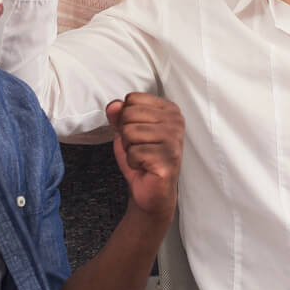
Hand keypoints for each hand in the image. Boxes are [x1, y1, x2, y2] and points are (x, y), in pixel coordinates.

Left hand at [107, 93, 182, 221]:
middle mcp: (176, 121)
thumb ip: (118, 115)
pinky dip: (133, 162)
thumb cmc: (142, 158)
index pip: (133, 98)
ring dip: (129, 148)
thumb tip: (114, 105)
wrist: (151, 190)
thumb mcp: (125, 131)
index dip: (125, 117)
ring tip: (141, 156)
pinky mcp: (168, 158)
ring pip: (130, 132)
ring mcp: (174, 139)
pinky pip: (134, 152)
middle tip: (139, 146)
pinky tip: (144, 166)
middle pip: (129, 114)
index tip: (138, 131)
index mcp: (169, 109)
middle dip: (126, 134)